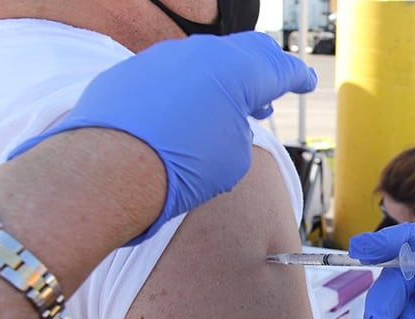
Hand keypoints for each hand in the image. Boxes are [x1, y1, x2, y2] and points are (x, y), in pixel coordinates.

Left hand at [7, 32, 316, 241]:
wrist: (109, 171)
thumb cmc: (180, 169)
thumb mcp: (234, 158)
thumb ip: (239, 130)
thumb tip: (224, 125)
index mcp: (238, 71)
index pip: (278, 68)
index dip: (297, 76)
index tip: (305, 81)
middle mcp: (201, 54)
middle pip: (243, 52)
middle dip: (263, 69)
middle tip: (274, 86)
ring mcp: (161, 58)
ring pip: (204, 62)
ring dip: (223, 82)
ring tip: (232, 106)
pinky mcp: (130, 72)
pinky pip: (169, 75)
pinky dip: (187, 91)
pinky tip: (186, 115)